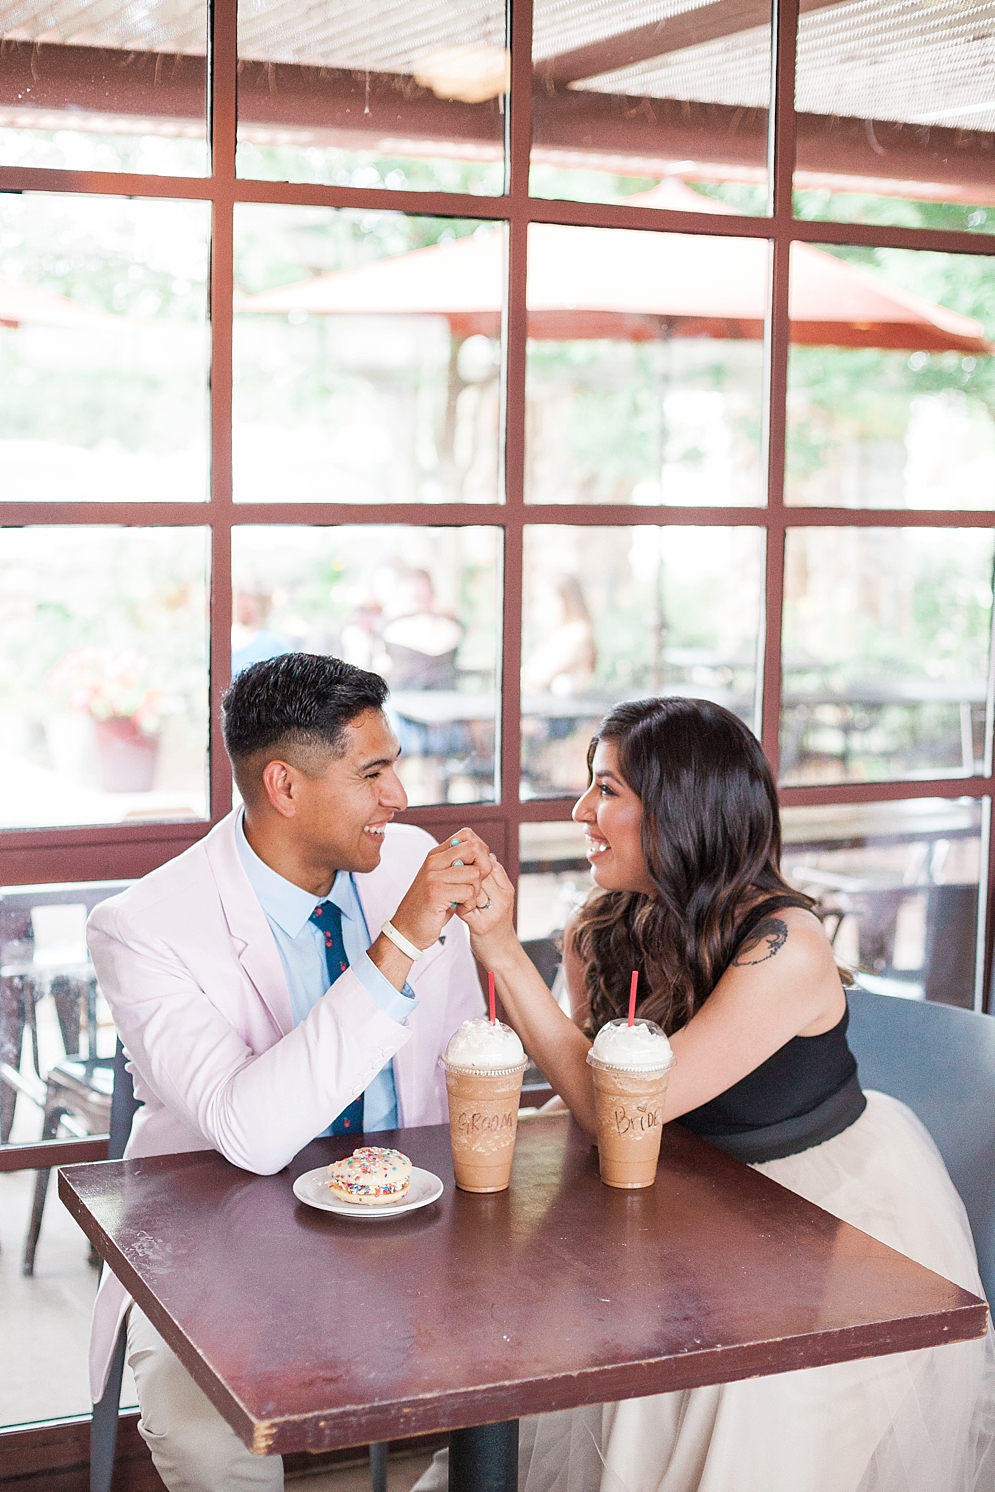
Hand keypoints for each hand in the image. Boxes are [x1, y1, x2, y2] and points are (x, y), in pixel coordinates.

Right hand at [391, 827, 490, 950]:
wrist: (406, 930)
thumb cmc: (428, 908)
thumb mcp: (441, 881)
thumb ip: (458, 867)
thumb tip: (487, 857)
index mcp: (436, 856)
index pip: (467, 835)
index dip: (481, 851)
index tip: (478, 869)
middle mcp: (434, 862)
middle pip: (475, 848)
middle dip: (484, 868)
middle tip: (476, 886)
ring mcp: (434, 876)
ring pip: (475, 873)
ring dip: (476, 891)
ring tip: (465, 901)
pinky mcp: (436, 893)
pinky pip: (468, 891)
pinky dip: (469, 903)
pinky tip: (460, 909)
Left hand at [457, 857, 517, 964]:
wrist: (502, 954)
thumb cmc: (497, 925)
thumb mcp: (499, 899)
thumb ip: (493, 879)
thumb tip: (486, 856)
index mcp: (507, 890)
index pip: (489, 864)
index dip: (472, 863)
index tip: (460, 866)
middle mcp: (502, 899)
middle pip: (480, 874)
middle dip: (462, 874)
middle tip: (451, 876)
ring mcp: (493, 912)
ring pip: (472, 888)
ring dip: (458, 888)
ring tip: (452, 890)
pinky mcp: (482, 925)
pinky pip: (465, 908)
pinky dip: (456, 905)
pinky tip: (452, 906)